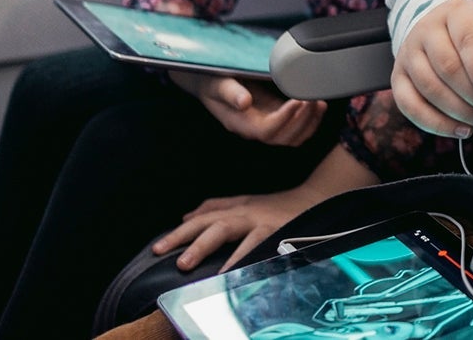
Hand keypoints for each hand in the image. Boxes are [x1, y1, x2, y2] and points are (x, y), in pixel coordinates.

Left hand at [152, 145, 377, 271]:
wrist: (315, 200)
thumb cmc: (277, 206)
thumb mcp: (245, 203)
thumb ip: (217, 207)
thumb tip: (186, 216)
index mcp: (234, 208)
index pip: (201, 219)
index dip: (179, 233)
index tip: (157, 249)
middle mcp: (243, 212)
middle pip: (209, 223)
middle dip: (186, 239)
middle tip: (167, 257)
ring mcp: (259, 221)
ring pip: (226, 230)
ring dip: (204, 246)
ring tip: (186, 265)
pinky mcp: (274, 230)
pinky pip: (253, 245)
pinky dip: (239, 259)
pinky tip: (227, 273)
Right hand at [170, 71, 326, 146]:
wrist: (210, 82)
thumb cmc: (213, 81)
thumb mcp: (218, 83)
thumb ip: (230, 93)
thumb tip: (244, 102)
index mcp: (240, 123)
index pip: (266, 130)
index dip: (285, 118)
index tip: (298, 100)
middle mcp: (254, 128)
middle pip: (284, 137)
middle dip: (302, 120)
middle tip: (312, 98)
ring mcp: (266, 124)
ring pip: (293, 137)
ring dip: (309, 122)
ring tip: (318, 102)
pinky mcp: (275, 116)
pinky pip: (295, 128)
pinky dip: (309, 120)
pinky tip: (317, 104)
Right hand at [392, 0, 472, 136]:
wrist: (445, 29)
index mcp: (458, 11)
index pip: (469, 42)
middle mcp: (427, 28)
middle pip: (447, 67)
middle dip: (472, 96)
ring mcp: (408, 51)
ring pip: (428, 87)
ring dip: (457, 112)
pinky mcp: (397, 75)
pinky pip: (409, 104)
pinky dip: (435, 123)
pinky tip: (460, 129)